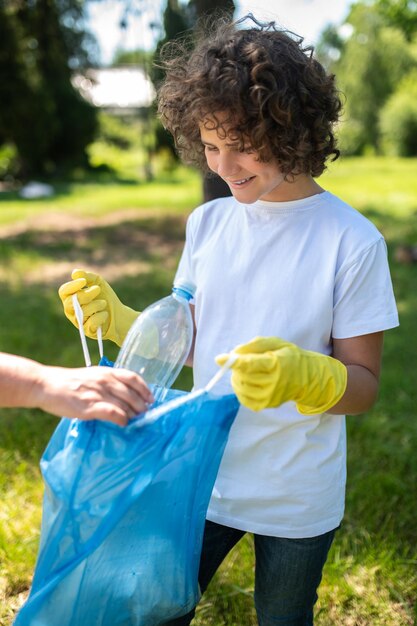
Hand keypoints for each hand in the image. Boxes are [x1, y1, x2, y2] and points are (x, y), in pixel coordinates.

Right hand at [32, 365, 153, 425]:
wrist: (46, 385)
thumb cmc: (69, 382)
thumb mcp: (92, 375)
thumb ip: (107, 382)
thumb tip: (123, 395)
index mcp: (106, 372)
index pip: (133, 378)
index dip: (145, 389)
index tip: (151, 399)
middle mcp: (105, 380)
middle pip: (132, 394)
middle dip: (141, 406)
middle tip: (145, 414)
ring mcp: (98, 393)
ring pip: (125, 405)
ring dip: (133, 414)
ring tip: (135, 421)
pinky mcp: (90, 406)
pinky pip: (113, 413)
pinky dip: (121, 419)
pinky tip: (123, 423)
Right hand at [58, 269, 138, 345]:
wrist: (120, 314)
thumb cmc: (106, 297)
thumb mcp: (98, 283)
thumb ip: (88, 277)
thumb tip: (75, 273)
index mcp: (71, 298)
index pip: (63, 292)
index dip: (72, 286)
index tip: (83, 281)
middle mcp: (71, 310)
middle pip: (71, 302)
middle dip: (86, 295)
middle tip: (98, 289)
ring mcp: (79, 321)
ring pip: (82, 312)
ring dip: (96, 304)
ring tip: (104, 303)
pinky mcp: (87, 331)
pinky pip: (91, 323)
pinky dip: (100, 316)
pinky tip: (105, 314)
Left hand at [216, 336, 346, 412]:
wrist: (307, 378)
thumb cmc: (289, 356)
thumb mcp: (275, 343)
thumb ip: (254, 345)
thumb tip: (234, 352)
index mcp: (276, 364)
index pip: (250, 365)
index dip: (232, 362)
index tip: (219, 358)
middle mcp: (273, 382)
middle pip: (242, 376)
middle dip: (235, 368)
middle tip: (241, 361)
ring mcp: (270, 396)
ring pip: (241, 387)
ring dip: (237, 378)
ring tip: (246, 371)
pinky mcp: (266, 405)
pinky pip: (244, 398)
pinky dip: (240, 388)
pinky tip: (248, 381)